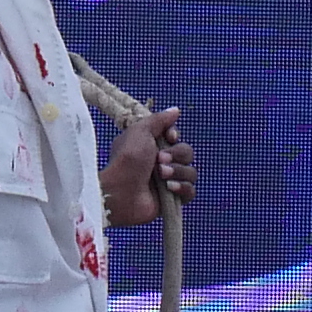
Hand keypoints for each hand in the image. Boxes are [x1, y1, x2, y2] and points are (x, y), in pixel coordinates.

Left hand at [103, 106, 195, 227]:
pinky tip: (169, 188)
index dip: (176, 136)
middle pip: (187, 153)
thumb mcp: (140, 130)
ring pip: (191, 173)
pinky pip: (190, 192)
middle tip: (159, 160)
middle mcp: (161, 163)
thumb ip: (159, 119)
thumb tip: (176, 110)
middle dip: (176, 155)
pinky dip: (182, 188)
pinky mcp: (172, 200)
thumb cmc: (127, 159)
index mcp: (152, 146)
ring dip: (178, 172)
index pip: (177, 138)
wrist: (121, 191)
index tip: (169, 137)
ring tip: (161, 175)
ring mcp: (168, 182)